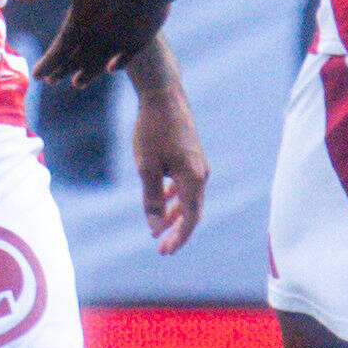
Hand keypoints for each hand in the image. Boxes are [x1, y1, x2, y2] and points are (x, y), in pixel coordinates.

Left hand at [13, 0, 166, 83]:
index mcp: (79, 27)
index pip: (58, 52)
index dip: (47, 64)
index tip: (37, 76)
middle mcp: (98, 41)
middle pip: (77, 61)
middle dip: (62, 71)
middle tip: (52, 81)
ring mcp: (120, 42)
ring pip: (99, 64)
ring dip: (87, 74)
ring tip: (77, 83)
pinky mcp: (140, 39)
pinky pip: (125, 57)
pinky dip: (117, 65)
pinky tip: (113, 69)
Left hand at [131, 79, 208, 256]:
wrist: (163, 96)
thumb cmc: (153, 131)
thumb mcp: (146, 168)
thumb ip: (151, 199)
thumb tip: (154, 227)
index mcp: (193, 178)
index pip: (190, 218)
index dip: (178, 237)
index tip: (164, 252)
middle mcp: (202, 174)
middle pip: (192, 211)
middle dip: (176, 230)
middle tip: (161, 248)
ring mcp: (199, 164)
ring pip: (189, 198)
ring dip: (175, 214)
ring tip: (158, 228)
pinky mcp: (193, 156)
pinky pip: (187, 185)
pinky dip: (175, 197)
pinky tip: (161, 199)